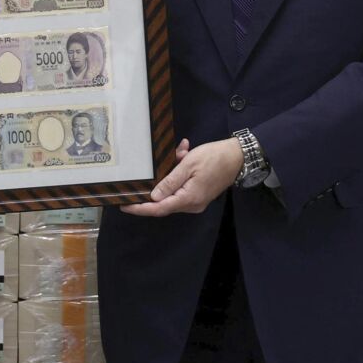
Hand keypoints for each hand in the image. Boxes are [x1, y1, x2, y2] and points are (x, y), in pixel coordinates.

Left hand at [122, 138, 242, 216]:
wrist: (238, 157)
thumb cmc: (214, 158)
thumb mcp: (188, 165)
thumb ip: (170, 181)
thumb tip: (154, 197)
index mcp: (189, 198)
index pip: (158, 208)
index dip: (140, 208)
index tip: (125, 205)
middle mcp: (192, 204)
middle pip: (164, 202)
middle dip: (156, 184)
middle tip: (151, 168)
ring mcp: (196, 201)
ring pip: (173, 192)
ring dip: (169, 175)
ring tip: (179, 154)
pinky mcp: (199, 195)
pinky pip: (181, 188)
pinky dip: (178, 174)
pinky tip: (183, 156)